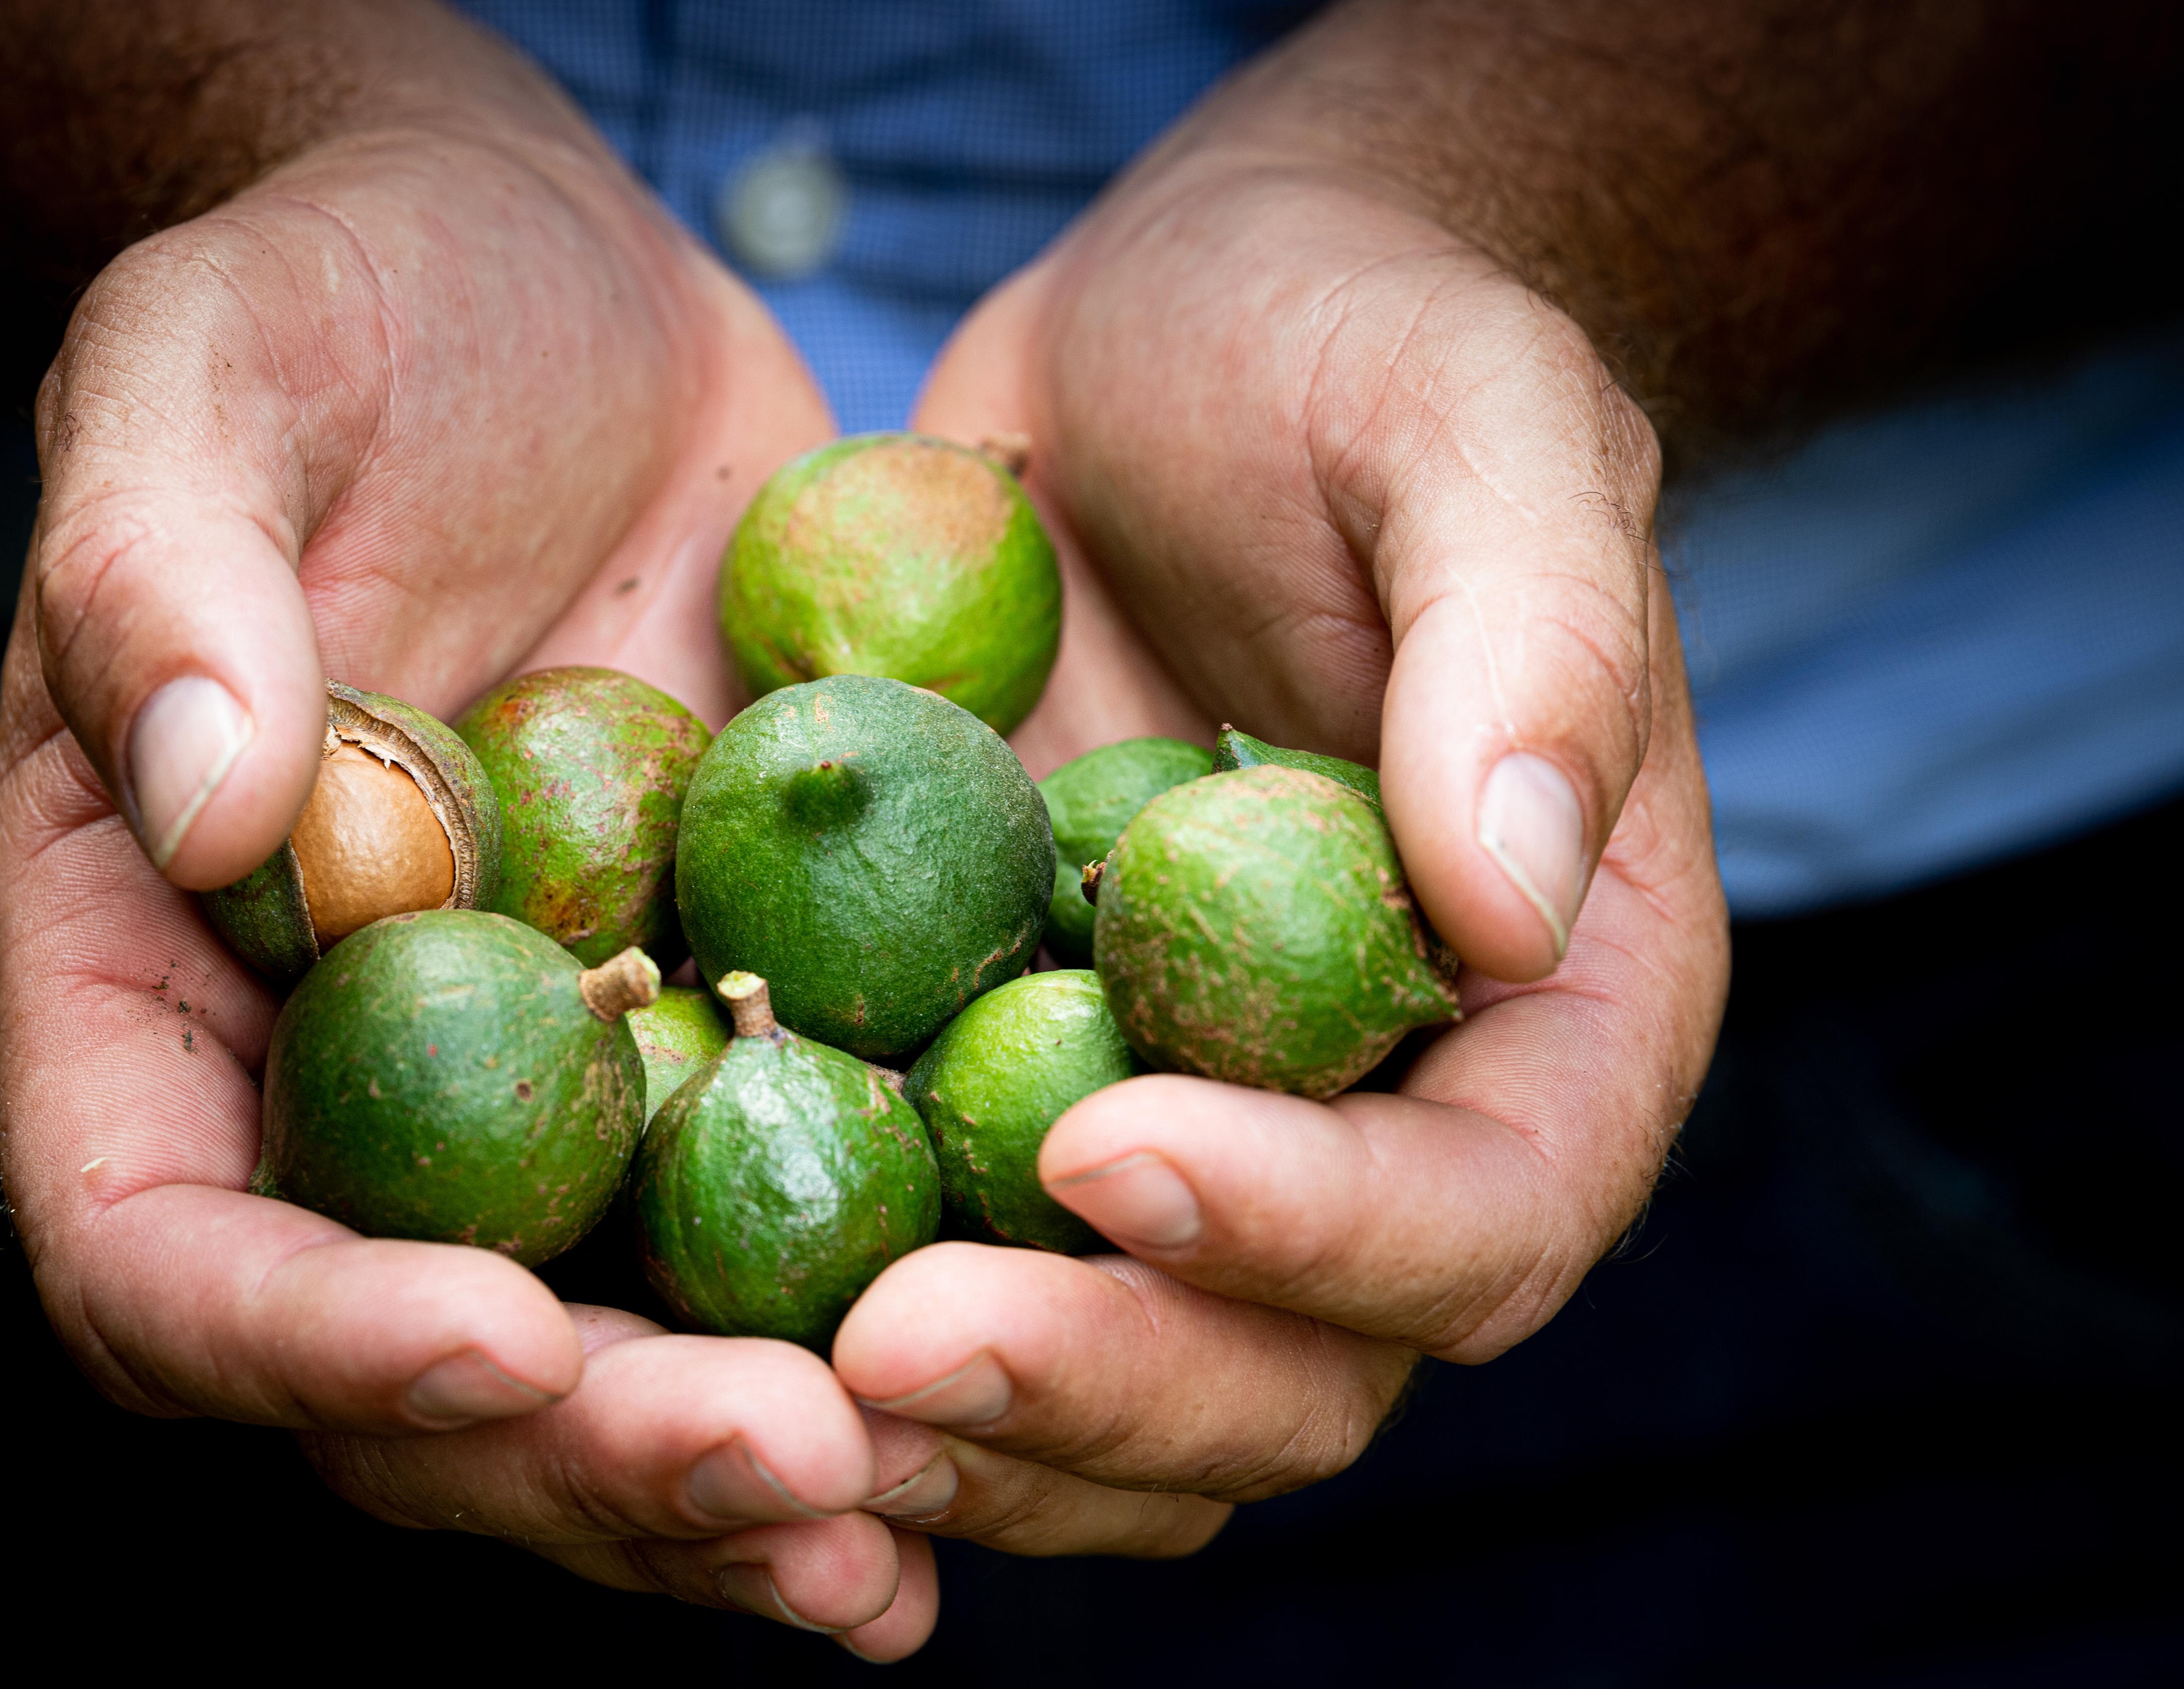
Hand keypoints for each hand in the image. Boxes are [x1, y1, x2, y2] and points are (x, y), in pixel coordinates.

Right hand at [0, 11, 940, 1654]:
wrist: (570, 309)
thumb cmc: (352, 303)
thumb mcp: (217, 370)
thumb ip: (163, 572)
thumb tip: (207, 798)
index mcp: (147, 984)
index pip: (160, 1246)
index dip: (309, 1333)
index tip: (508, 1332)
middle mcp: (337, 1092)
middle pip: (400, 1384)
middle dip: (584, 1461)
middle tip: (795, 1471)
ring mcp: (534, 1100)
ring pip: (601, 1383)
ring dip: (744, 1488)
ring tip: (906, 1533)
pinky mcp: (710, 1059)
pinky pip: (769, 1260)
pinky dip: (875, 1377)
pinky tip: (1005, 1445)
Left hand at [824, 16, 1727, 1547]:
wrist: (1166, 361)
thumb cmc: (1355, 354)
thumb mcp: (1472, 422)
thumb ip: (1528, 638)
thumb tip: (1510, 892)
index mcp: (1551, 1018)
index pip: (1481, 1216)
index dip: (1317, 1234)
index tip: (1106, 1152)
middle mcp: (1384, 1130)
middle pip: (1289, 1376)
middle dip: (1103, 1386)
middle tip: (888, 1349)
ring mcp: (1192, 1142)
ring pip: (1117, 1395)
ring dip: (963, 1429)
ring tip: (769, 1388)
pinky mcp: (1008, 1100)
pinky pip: (949, 1276)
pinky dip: (835, 1329)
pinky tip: (677, 1317)